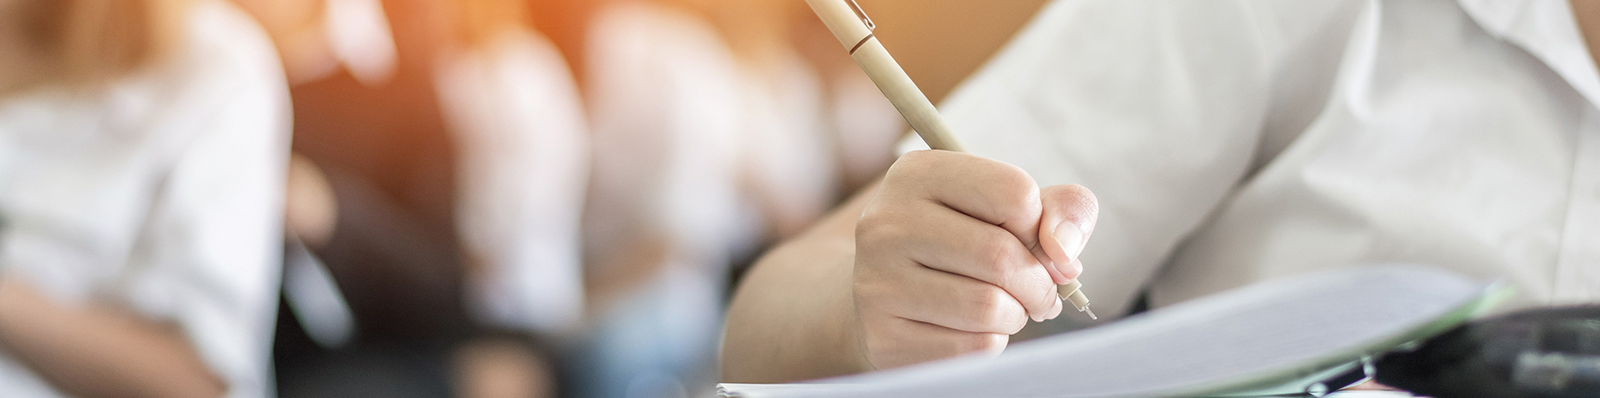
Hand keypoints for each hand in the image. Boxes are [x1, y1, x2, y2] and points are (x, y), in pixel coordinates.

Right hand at [852, 150, 1098, 368]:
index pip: (1014, 192)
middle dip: (1039, 283)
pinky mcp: (883, 336)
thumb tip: (1063, 252)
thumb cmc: (959, 245)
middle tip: (1039, 293)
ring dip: (1016, 315)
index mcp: (917, 173)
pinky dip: (991, 342)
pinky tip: (972, 329)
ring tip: (1005, 309)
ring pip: (988, 307)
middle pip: (1001, 256)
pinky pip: (971, 347)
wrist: (884, 296)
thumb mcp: (1004, 209)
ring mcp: (877, 281)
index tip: (1035, 243)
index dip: (1041, 226)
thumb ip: (1059, 209)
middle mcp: (886, 222)